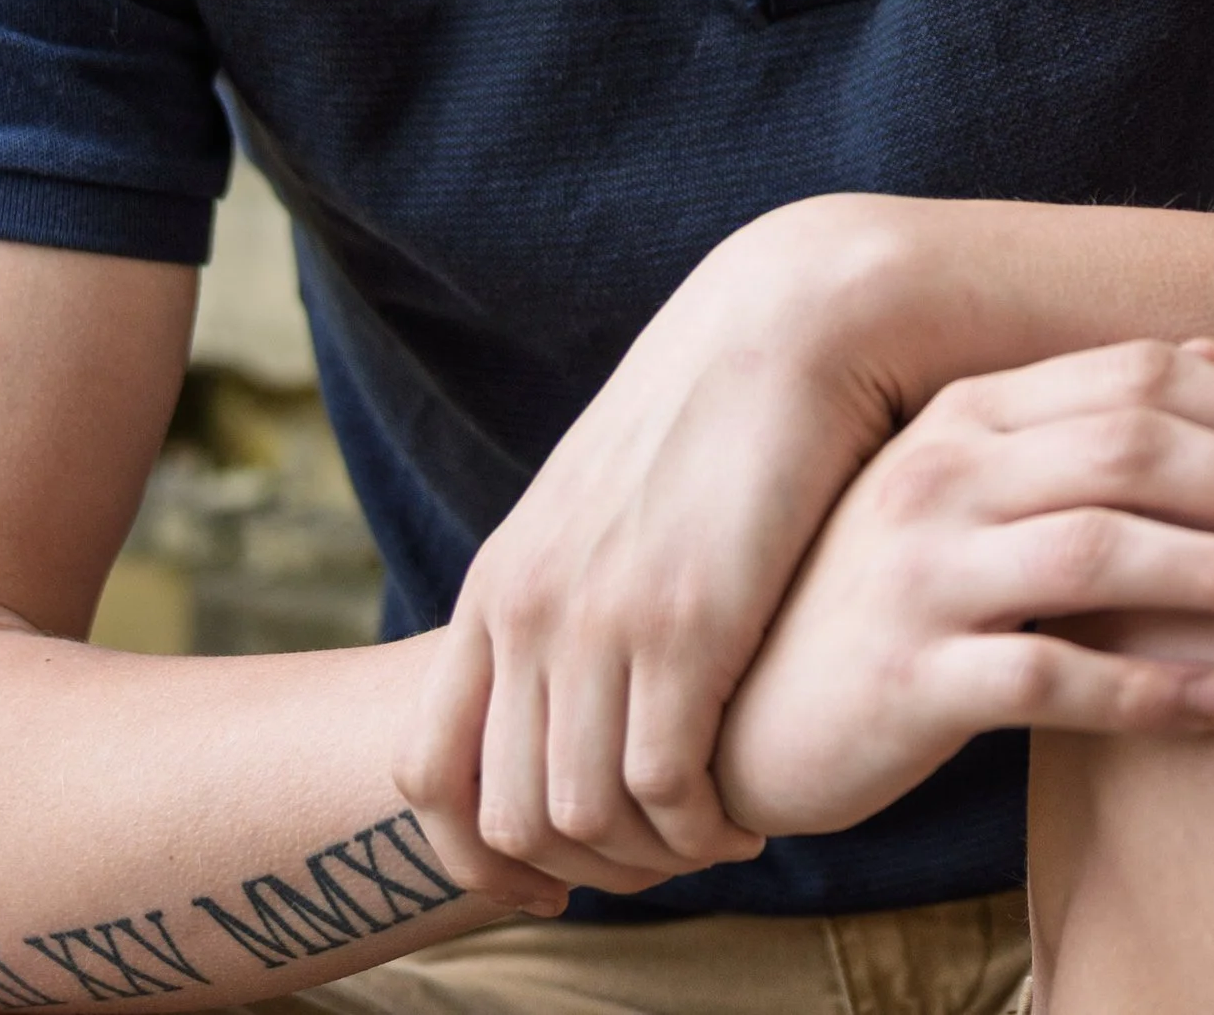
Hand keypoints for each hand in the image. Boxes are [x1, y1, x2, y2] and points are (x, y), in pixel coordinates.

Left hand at [393, 200, 918, 900]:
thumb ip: (562, 598)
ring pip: (584, 821)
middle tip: (660, 862)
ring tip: (712, 838)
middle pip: (508, 819)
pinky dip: (705, 833)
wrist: (786, 327)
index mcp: (498, 585)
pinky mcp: (686, 624)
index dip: (480, 862)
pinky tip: (749, 815)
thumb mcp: (597, 511)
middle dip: (586, 872)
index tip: (555, 886)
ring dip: (652, 861)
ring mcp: (600, 617)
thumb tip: (559, 701)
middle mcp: (528, 609)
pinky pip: (666, 794)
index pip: (427, 777)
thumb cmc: (707, 425)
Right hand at [714, 340, 1213, 841]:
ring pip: (1102, 551)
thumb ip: (1085, 419)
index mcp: (969, 415)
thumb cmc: (890, 592)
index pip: (1135, 381)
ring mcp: (920, 573)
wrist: (753, 708)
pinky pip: (1046, 675)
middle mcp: (944, 476)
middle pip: (1135, 454)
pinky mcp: (908, 678)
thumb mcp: (977, 485)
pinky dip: (1146, 687)